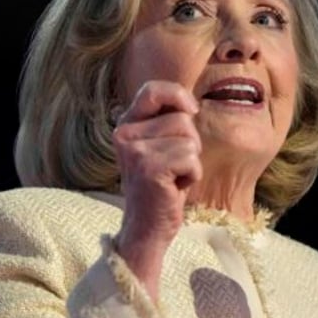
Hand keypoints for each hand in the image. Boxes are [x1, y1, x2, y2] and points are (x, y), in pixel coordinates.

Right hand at [111, 80, 201, 301]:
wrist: (146, 228)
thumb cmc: (161, 185)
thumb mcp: (159, 146)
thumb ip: (167, 120)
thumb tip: (190, 103)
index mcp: (126, 124)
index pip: (153, 90)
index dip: (177, 95)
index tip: (190, 110)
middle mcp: (125, 134)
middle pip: (182, 119)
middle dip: (190, 143)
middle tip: (173, 166)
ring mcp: (135, 151)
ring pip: (189, 139)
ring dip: (191, 162)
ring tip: (172, 177)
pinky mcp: (149, 168)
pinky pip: (191, 159)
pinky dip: (192, 176)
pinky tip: (174, 188)